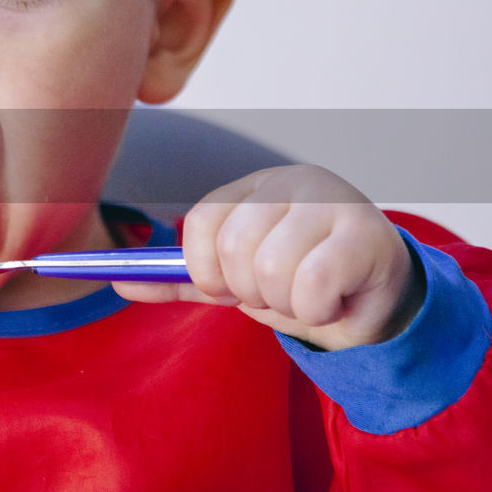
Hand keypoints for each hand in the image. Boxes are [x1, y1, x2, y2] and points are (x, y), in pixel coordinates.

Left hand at [114, 165, 423, 350]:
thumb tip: (118, 283)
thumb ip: (181, 279)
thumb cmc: (301, 283)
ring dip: (284, 303)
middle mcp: (294, 182)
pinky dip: (314, 310)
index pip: (202, 221)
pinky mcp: (367, 235)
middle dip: (249, 291)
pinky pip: (312, 286)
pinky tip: (332, 301)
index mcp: (256, 187)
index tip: (226, 288)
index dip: (205, 267)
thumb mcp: (233, 282)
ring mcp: (334, 203)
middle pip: (234, 246)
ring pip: (271, 268)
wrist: (374, 305)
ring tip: (307, 297)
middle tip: (277, 294)